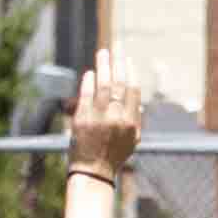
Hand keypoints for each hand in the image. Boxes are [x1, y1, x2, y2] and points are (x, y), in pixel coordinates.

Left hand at [63, 61, 148, 178]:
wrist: (93, 170)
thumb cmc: (115, 155)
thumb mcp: (132, 139)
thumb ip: (135, 117)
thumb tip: (134, 95)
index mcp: (130, 122)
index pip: (132, 90)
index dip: (131, 72)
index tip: (129, 60)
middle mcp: (115, 117)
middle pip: (118, 83)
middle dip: (118, 62)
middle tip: (117, 46)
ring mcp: (98, 117)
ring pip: (102, 84)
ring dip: (103, 66)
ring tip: (103, 52)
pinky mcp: (82, 118)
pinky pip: (86, 94)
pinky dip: (88, 81)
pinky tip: (91, 72)